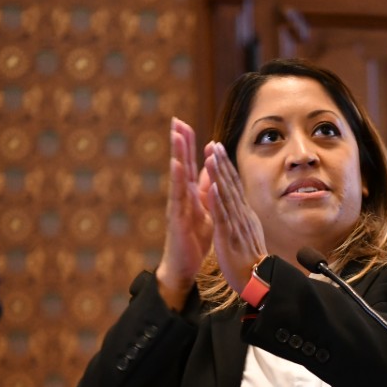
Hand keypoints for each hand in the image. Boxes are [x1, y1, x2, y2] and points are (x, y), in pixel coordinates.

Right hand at [156, 118, 212, 299]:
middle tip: (176, 120)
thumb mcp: (204, 210)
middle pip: (180, 164)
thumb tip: (211, 170)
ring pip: (177, 176)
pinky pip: (178, 197)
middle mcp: (180, 197)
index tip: (184, 123)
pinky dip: (179, 180)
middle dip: (179, 143)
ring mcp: (177, 207)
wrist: (184, 266)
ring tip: (176, 136)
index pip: (188, 164)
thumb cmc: (194, 239)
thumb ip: (205, 190)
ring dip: (177, 155)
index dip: (187, 145)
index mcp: (189, 194)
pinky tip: (179, 166)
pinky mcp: (176, 219)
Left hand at [204, 141, 265, 293]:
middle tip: (212, 143)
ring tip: (211, 155)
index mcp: (243, 215)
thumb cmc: (251, 262)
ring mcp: (235, 225)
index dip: (225, 166)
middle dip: (221, 163)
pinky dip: (218, 201)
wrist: (258, 281)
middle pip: (230, 185)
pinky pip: (223, 217)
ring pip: (226, 195)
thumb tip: (243, 205)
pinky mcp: (229, 237)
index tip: (217, 149)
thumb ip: (244, 217)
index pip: (233, 186)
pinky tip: (213, 187)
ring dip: (219, 174)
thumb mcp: (248, 233)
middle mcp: (241, 216)